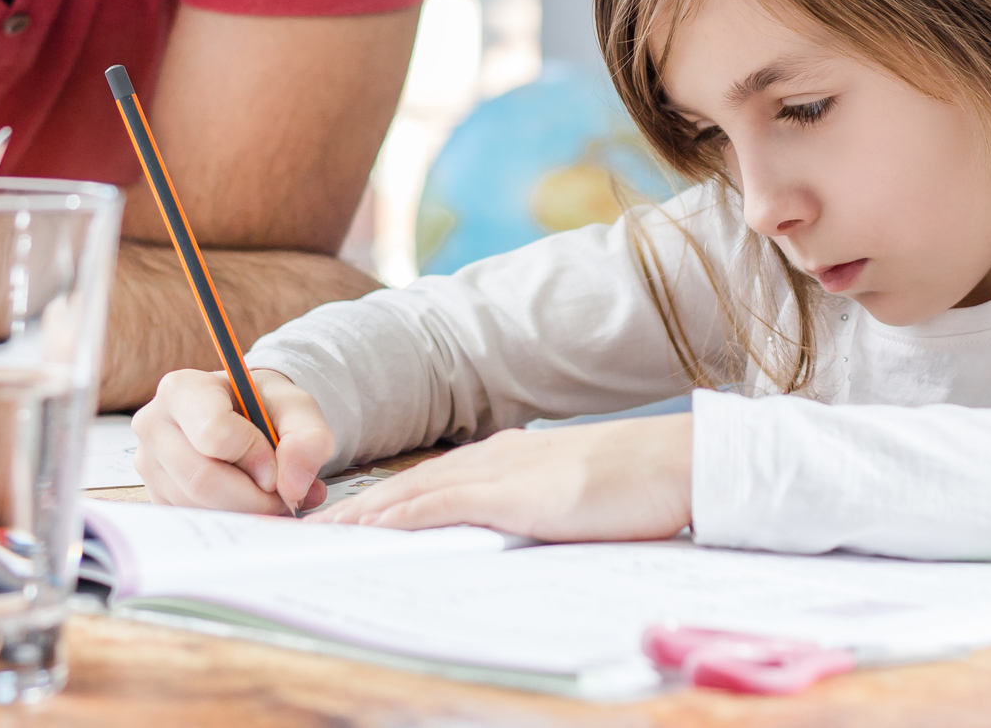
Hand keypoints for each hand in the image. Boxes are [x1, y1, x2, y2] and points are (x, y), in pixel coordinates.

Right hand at [133, 367, 335, 515]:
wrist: (246, 415)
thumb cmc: (264, 406)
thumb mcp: (297, 408)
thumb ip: (308, 437)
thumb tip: (293, 484)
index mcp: (181, 389)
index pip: (214, 434)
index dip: (255, 457)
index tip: (276, 464)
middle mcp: (154, 425)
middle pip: (203, 480)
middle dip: (252, 496)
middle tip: (281, 495)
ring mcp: (149, 464)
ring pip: (197, 506)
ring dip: (243, 510)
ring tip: (267, 495)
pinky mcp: (155, 495)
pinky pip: (193, 519)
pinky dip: (228, 517)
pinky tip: (246, 500)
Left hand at [309, 414, 693, 542]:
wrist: (674, 464)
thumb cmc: (636, 484)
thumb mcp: (573, 495)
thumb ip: (538, 506)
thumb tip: (517, 526)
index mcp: (509, 458)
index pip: (432, 479)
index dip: (388, 497)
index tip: (352, 515)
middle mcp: (495, 458)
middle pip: (410, 482)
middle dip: (360, 504)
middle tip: (316, 525)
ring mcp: (502, 473)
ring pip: (414, 491)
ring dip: (366, 512)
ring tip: (326, 531)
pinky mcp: (513, 496)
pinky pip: (442, 506)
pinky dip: (402, 516)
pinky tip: (375, 529)